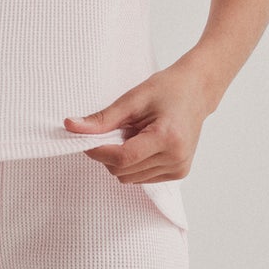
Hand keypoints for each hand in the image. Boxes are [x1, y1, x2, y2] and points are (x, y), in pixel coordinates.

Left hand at [63, 61, 214, 183]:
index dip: (97, 151)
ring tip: (136, 134)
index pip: (122, 158)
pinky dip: (134, 164)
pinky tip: (145, 143)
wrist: (197, 91)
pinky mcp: (179, 173)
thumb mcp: (133, 99)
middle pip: (122, 171)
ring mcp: (179, 169)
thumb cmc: (168, 89)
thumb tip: (71, 126)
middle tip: (117, 130)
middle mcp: (176, 158)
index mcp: (167, 138)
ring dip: (122, 160)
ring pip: (129, 178)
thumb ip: (102, 119)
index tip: (85, 139)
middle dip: (109, 154)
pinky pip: (141, 178)